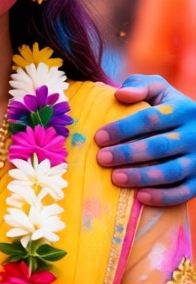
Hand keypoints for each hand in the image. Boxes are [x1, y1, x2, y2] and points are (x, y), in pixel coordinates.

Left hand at [95, 75, 195, 204]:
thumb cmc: (165, 107)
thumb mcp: (157, 90)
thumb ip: (139, 86)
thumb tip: (120, 94)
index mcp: (183, 109)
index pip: (151, 118)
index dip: (124, 128)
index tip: (98, 137)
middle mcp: (195, 135)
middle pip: (160, 146)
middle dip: (128, 153)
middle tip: (101, 159)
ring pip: (172, 171)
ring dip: (142, 176)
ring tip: (115, 178)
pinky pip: (185, 192)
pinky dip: (163, 197)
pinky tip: (140, 197)